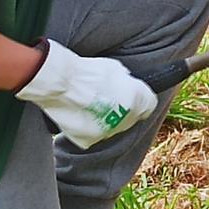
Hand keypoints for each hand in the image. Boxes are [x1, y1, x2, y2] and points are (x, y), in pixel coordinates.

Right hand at [16, 40, 158, 149]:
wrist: (59, 83)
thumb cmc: (86, 71)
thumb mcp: (116, 68)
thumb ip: (127, 81)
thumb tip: (129, 85)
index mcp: (136, 99)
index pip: (149, 105)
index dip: (141, 99)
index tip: (133, 96)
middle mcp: (125, 118)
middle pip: (131, 117)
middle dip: (124, 109)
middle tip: (107, 99)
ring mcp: (107, 131)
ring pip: (113, 128)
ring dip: (107, 120)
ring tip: (91, 106)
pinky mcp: (89, 140)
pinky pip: (94, 135)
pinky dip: (89, 127)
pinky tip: (81, 115)